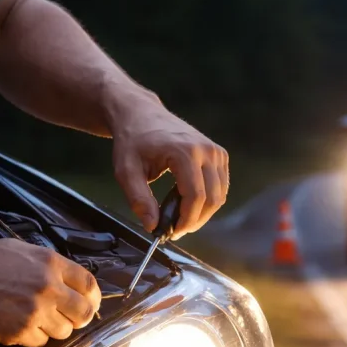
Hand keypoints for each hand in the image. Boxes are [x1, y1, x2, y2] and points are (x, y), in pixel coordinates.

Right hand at [0, 239, 100, 346]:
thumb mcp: (20, 250)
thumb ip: (47, 265)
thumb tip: (68, 280)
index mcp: (50, 264)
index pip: (90, 285)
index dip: (93, 298)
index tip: (89, 304)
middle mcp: (48, 288)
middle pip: (84, 313)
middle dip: (78, 318)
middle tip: (67, 318)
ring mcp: (35, 312)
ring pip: (64, 331)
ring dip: (54, 328)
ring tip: (36, 320)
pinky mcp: (19, 332)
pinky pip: (40, 342)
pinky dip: (33, 337)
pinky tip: (19, 326)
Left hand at [111, 99, 228, 237]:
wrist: (141, 114)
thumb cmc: (132, 140)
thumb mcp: (125, 171)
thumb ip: (138, 199)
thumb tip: (152, 225)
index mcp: (184, 152)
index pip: (195, 196)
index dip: (186, 220)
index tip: (171, 232)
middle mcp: (206, 150)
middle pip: (212, 199)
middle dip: (195, 220)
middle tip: (175, 230)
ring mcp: (216, 151)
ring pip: (219, 195)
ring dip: (203, 213)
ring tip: (181, 218)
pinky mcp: (219, 154)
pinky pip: (221, 186)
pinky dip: (208, 200)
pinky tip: (188, 203)